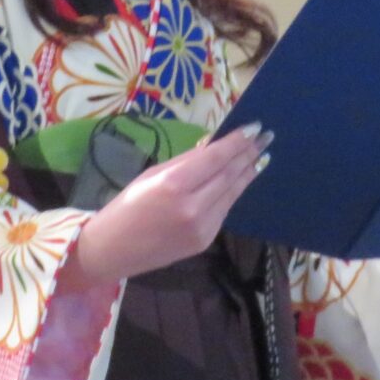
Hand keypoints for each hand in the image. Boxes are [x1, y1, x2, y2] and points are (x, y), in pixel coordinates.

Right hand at [67, 123, 274, 286]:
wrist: (112, 251)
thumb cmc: (125, 207)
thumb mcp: (151, 176)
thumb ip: (185, 162)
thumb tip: (213, 146)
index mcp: (173, 185)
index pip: (215, 158)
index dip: (237, 142)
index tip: (255, 128)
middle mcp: (192, 207)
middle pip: (229, 175)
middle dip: (249, 155)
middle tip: (266, 137)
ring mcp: (202, 227)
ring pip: (231, 194)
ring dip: (247, 173)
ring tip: (262, 156)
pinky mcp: (205, 241)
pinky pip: (223, 210)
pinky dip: (232, 192)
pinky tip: (240, 180)